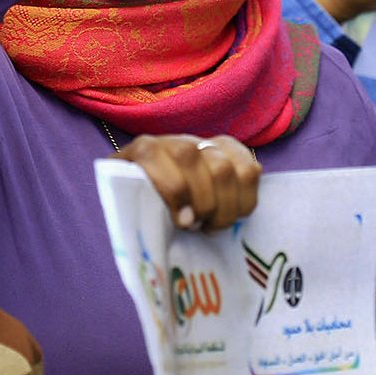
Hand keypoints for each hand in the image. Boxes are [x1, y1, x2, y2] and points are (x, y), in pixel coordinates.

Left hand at [117, 134, 260, 230]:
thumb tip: (131, 233)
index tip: (182, 222)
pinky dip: (245, 198)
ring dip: (225, 206)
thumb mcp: (125, 205)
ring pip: (226, 168)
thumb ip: (128, 210)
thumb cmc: (140, 205)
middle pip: (194, 161)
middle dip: (204, 203)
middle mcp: (174, 141)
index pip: (156, 156)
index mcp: (142, 151)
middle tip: (197, 226)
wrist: (155, 187)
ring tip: (212, 224)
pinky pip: (250, 169)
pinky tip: (232, 213)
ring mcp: (203, 143)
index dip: (174, 190)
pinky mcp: (228, 150)